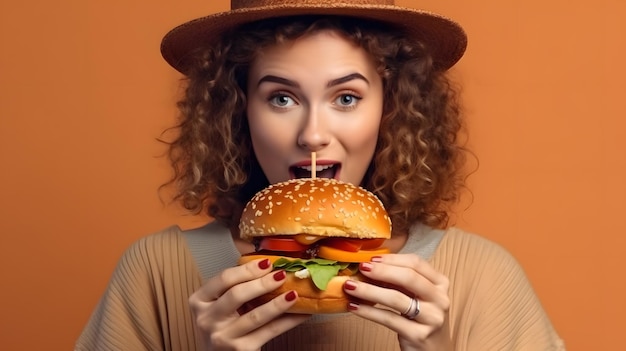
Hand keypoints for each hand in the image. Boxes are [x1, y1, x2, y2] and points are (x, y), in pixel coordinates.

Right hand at [189, 258, 309, 349]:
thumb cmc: (222, 325)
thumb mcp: (219, 305)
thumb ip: (235, 287)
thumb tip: (268, 266)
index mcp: (199, 301)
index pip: (223, 279)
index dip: (247, 269)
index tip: (267, 263)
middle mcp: (207, 319)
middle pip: (236, 295)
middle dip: (262, 283)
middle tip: (281, 275)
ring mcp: (223, 337)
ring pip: (255, 316)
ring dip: (278, 303)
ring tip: (294, 293)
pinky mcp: (240, 350)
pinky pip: (269, 331)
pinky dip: (287, 321)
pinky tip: (300, 313)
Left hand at [343, 254, 451, 350]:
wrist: (434, 349)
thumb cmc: (421, 317)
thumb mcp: (417, 295)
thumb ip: (401, 280)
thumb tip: (371, 265)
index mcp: (440, 283)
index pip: (416, 263)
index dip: (392, 259)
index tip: (371, 259)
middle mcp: (440, 299)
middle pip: (408, 278)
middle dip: (381, 271)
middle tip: (361, 268)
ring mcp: (432, 318)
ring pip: (396, 298)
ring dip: (369, 291)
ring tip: (350, 286)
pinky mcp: (419, 335)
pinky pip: (389, 319)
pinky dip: (368, 311)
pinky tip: (354, 306)